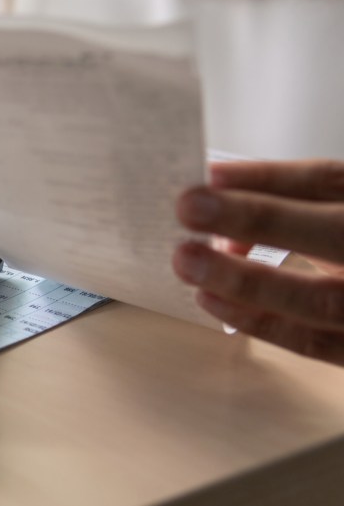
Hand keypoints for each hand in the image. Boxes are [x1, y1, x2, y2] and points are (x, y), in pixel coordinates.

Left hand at [173, 159, 343, 364]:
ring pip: (321, 299)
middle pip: (333, 234)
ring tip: (188, 262)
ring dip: (245, 280)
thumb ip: (290, 207)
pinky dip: (260, 321)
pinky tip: (213, 300)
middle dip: (257, 219)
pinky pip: (314, 342)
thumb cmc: (340, 246)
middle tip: (189, 209)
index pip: (330, 181)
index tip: (209, 175)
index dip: (269, 177)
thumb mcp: (330, 214)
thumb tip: (219, 206)